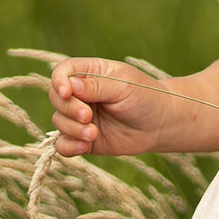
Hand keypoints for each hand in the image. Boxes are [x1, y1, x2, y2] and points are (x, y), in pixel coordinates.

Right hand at [49, 57, 166, 156]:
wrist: (162, 125)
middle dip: (69, 108)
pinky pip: (64, 144)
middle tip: (88, 116)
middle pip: (56, 98)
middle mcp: (81, 94)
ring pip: (59, 121)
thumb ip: (96, 86)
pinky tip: (83, 146)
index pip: (63, 72)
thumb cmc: (146, 98)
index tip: (67, 93)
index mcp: (90, 73)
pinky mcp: (84, 139)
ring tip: (93, 134)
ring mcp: (81, 117)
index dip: (59, 81)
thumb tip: (68, 86)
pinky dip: (68, 146)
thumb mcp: (123, 86)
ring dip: (72, 129)